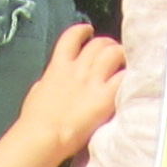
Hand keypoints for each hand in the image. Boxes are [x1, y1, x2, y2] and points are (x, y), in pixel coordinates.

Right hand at [19, 24, 126, 166]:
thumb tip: (51, 79)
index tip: (89, 31)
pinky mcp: (104, 98)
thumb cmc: (35, 119)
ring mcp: (92, 82)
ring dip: (121, 54)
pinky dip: (129, 75)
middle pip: (98, 44)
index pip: (71, 37)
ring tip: (124, 61)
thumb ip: (50, 80)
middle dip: (107, 44)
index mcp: (58, 66)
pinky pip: (123, 77)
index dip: (82, 31)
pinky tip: (131, 77)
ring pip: (113, 53)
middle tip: (112, 51)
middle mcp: (77, 69)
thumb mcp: (37, 91)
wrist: (43, 136)